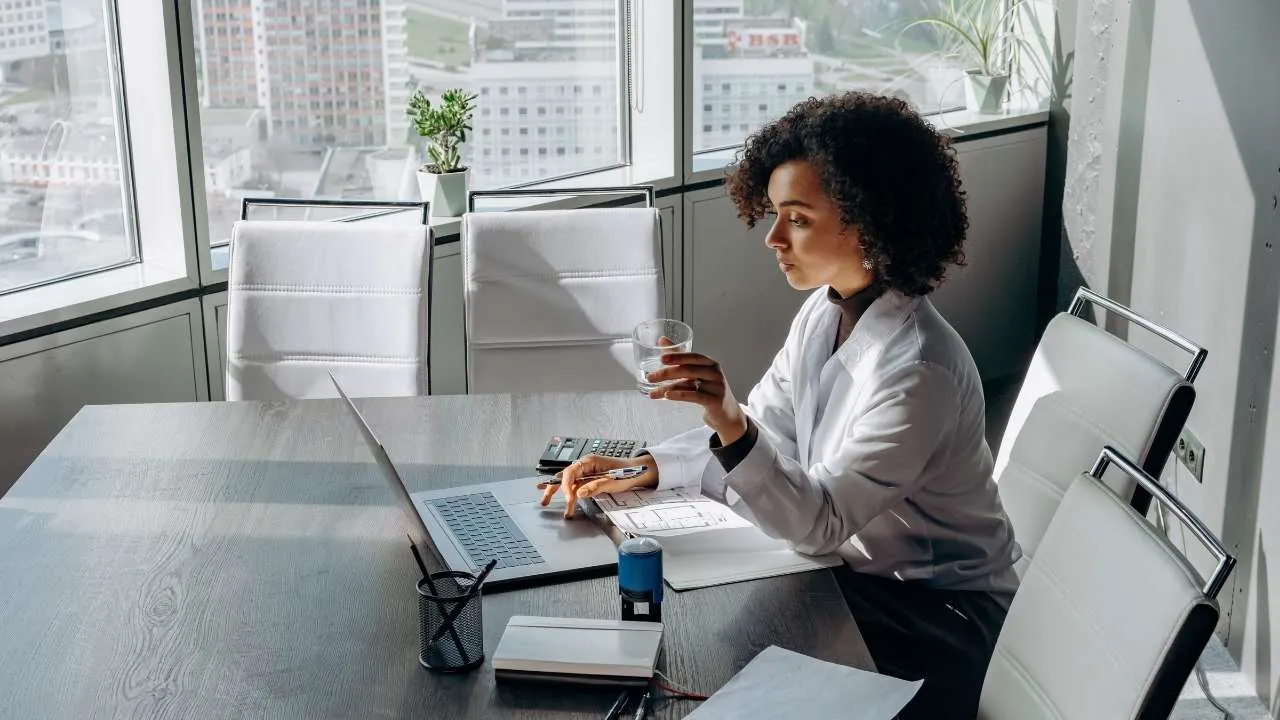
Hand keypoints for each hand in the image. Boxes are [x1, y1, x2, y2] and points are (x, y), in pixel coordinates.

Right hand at [536, 453, 658, 518]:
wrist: (638, 472)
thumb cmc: (627, 473)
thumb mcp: (612, 481)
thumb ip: (595, 487)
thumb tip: (578, 493)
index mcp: (589, 461)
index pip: (571, 472)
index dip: (567, 486)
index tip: (570, 498)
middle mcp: (585, 465)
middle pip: (564, 476)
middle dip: (553, 488)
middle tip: (545, 501)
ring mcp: (586, 472)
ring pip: (567, 481)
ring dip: (556, 491)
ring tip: (545, 501)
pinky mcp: (589, 479)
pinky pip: (573, 484)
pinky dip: (563, 489)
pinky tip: (550, 490)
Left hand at [645, 352, 748, 444]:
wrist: (726, 414)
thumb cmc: (710, 391)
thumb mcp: (696, 373)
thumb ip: (679, 357)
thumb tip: (662, 340)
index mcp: (710, 363)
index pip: (693, 356)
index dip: (677, 356)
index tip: (661, 358)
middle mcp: (715, 373)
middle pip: (688, 370)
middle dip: (666, 373)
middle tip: (650, 377)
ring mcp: (716, 387)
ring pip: (688, 384)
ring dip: (667, 388)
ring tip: (653, 392)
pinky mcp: (715, 401)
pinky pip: (695, 396)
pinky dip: (679, 395)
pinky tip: (667, 396)